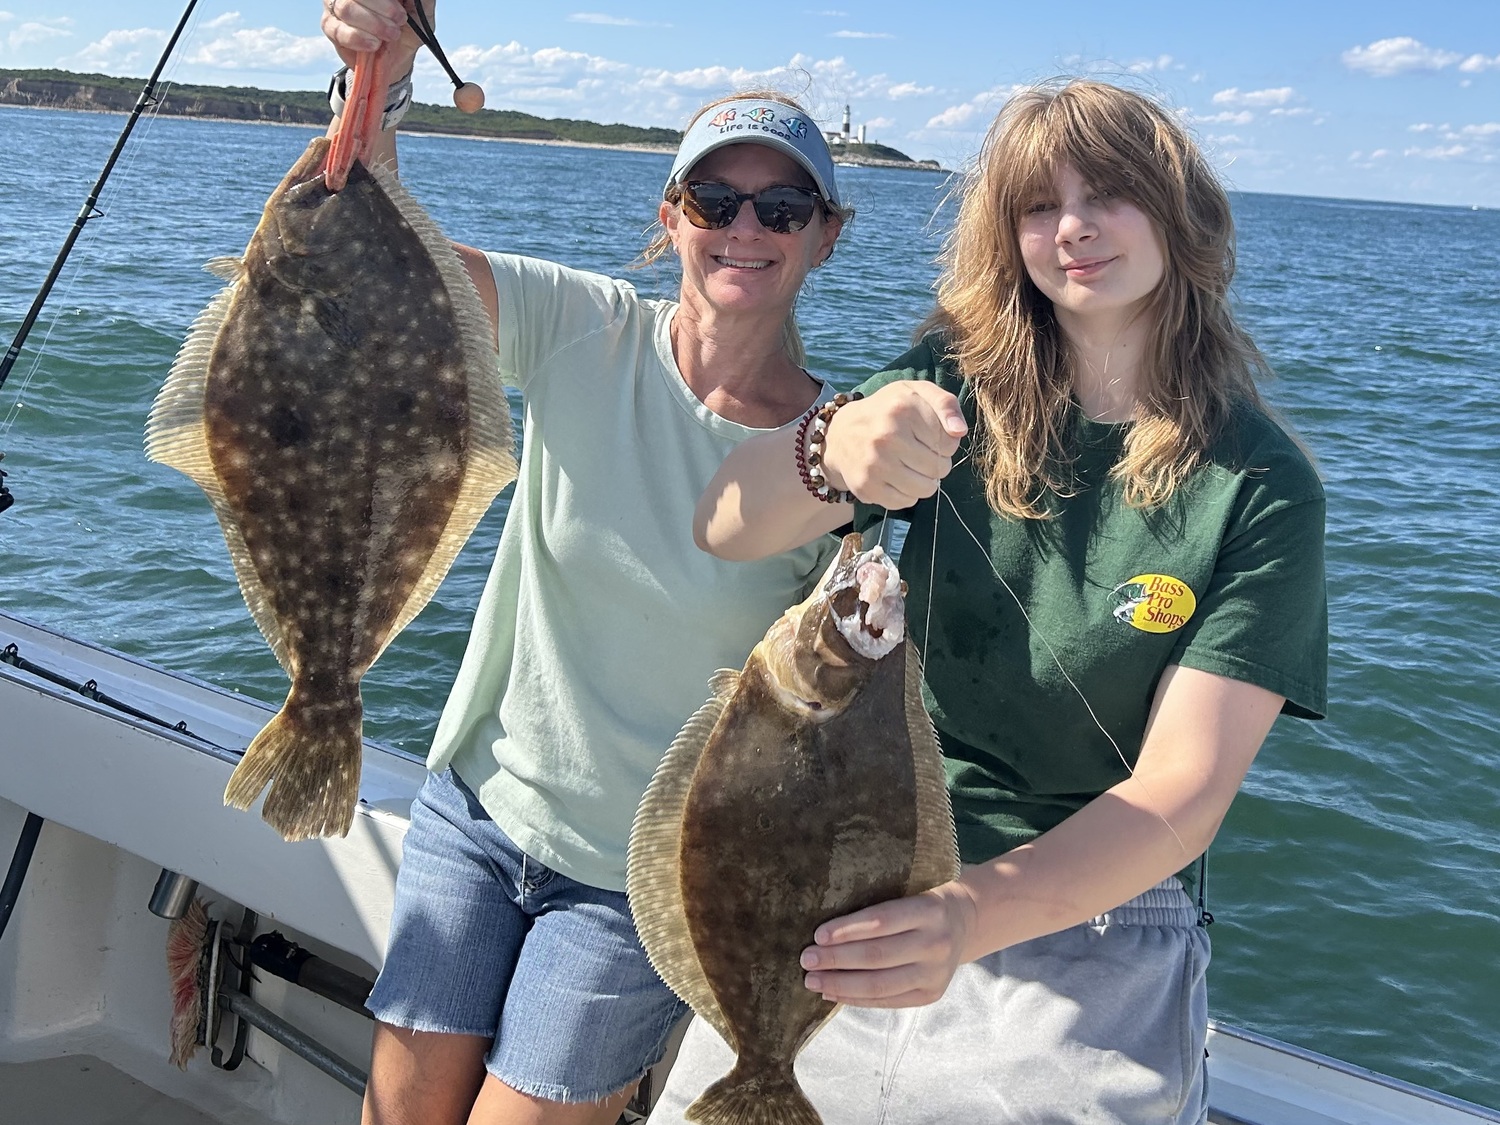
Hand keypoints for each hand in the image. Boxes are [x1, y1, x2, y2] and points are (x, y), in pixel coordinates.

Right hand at [322, 0, 424, 67]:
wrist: (398, 58)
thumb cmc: (408, 29)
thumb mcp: (421, 10)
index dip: (385, 0)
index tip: (400, 8)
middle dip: (382, 7)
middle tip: (399, 21)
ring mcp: (336, 5)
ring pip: (347, 8)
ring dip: (373, 24)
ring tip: (390, 35)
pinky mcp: (330, 26)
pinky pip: (339, 30)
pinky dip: (359, 38)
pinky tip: (373, 45)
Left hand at [799, 881, 978, 1007]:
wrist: (963, 922)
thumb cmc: (921, 902)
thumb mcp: (909, 891)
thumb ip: (877, 908)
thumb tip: (825, 930)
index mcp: (929, 910)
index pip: (880, 921)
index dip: (847, 930)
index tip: (817, 935)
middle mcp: (936, 943)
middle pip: (877, 956)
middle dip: (836, 959)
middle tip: (806, 959)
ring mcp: (935, 973)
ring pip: (880, 984)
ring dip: (840, 984)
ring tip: (813, 981)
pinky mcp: (930, 995)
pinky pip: (887, 1001)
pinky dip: (855, 999)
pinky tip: (832, 994)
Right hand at [822, 381, 967, 508]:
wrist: (841, 434)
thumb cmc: (888, 412)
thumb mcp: (917, 393)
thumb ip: (946, 404)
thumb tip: (959, 431)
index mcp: (903, 408)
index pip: (949, 442)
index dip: (945, 443)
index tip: (929, 437)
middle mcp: (887, 435)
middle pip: (939, 467)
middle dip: (936, 463)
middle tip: (919, 453)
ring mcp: (875, 463)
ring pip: (926, 488)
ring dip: (924, 482)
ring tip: (911, 467)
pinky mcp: (866, 486)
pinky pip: (906, 501)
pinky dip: (906, 494)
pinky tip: (896, 479)